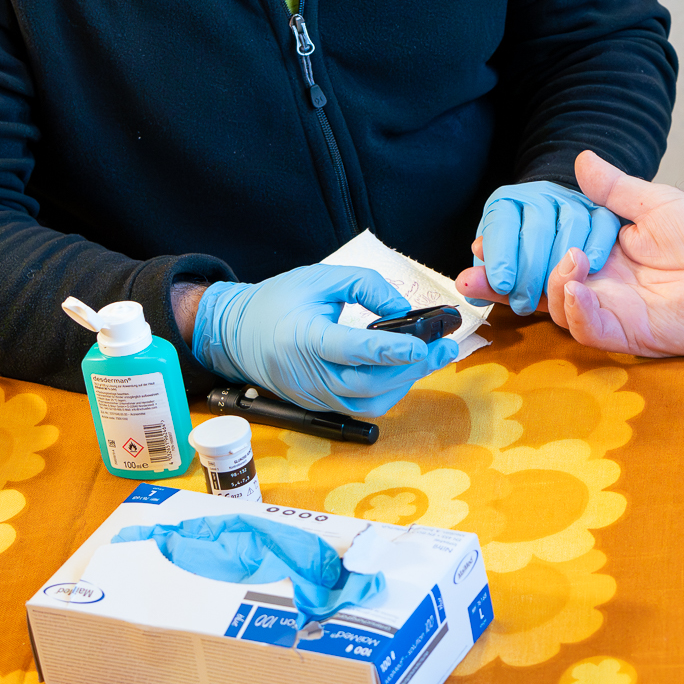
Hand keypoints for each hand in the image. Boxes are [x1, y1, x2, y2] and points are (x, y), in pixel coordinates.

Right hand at [192, 265, 456, 415]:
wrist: (237, 334)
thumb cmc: (279, 301)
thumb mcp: (321, 277)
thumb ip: (366, 286)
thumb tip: (404, 311)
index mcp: (301, 338)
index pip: (349, 349)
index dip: (388, 350)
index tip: (422, 345)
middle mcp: (307, 375)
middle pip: (367, 383)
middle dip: (412, 368)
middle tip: (445, 348)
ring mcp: (312, 395)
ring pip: (368, 401)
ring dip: (406, 381)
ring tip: (434, 357)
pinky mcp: (319, 405)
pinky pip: (361, 406)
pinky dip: (389, 390)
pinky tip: (407, 370)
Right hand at [459, 150, 683, 356]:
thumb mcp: (655, 202)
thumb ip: (613, 189)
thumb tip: (580, 159)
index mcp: (597, 252)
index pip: (542, 254)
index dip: (510, 251)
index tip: (482, 242)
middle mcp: (596, 284)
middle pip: (535, 288)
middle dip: (501, 282)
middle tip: (477, 270)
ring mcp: (609, 310)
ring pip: (557, 308)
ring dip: (551, 284)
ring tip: (570, 258)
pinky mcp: (626, 332)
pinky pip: (587, 327)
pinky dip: (574, 307)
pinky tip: (576, 283)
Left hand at [474, 180, 622, 315]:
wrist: (552, 221)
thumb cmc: (520, 249)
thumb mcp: (498, 260)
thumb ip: (486, 275)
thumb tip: (465, 284)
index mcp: (507, 202)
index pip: (502, 223)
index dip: (501, 255)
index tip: (501, 284)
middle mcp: (539, 195)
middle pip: (537, 226)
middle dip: (530, 269)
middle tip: (524, 302)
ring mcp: (571, 200)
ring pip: (571, 222)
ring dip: (563, 262)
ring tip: (554, 293)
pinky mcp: (598, 209)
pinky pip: (601, 222)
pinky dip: (597, 246)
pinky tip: (587, 271)